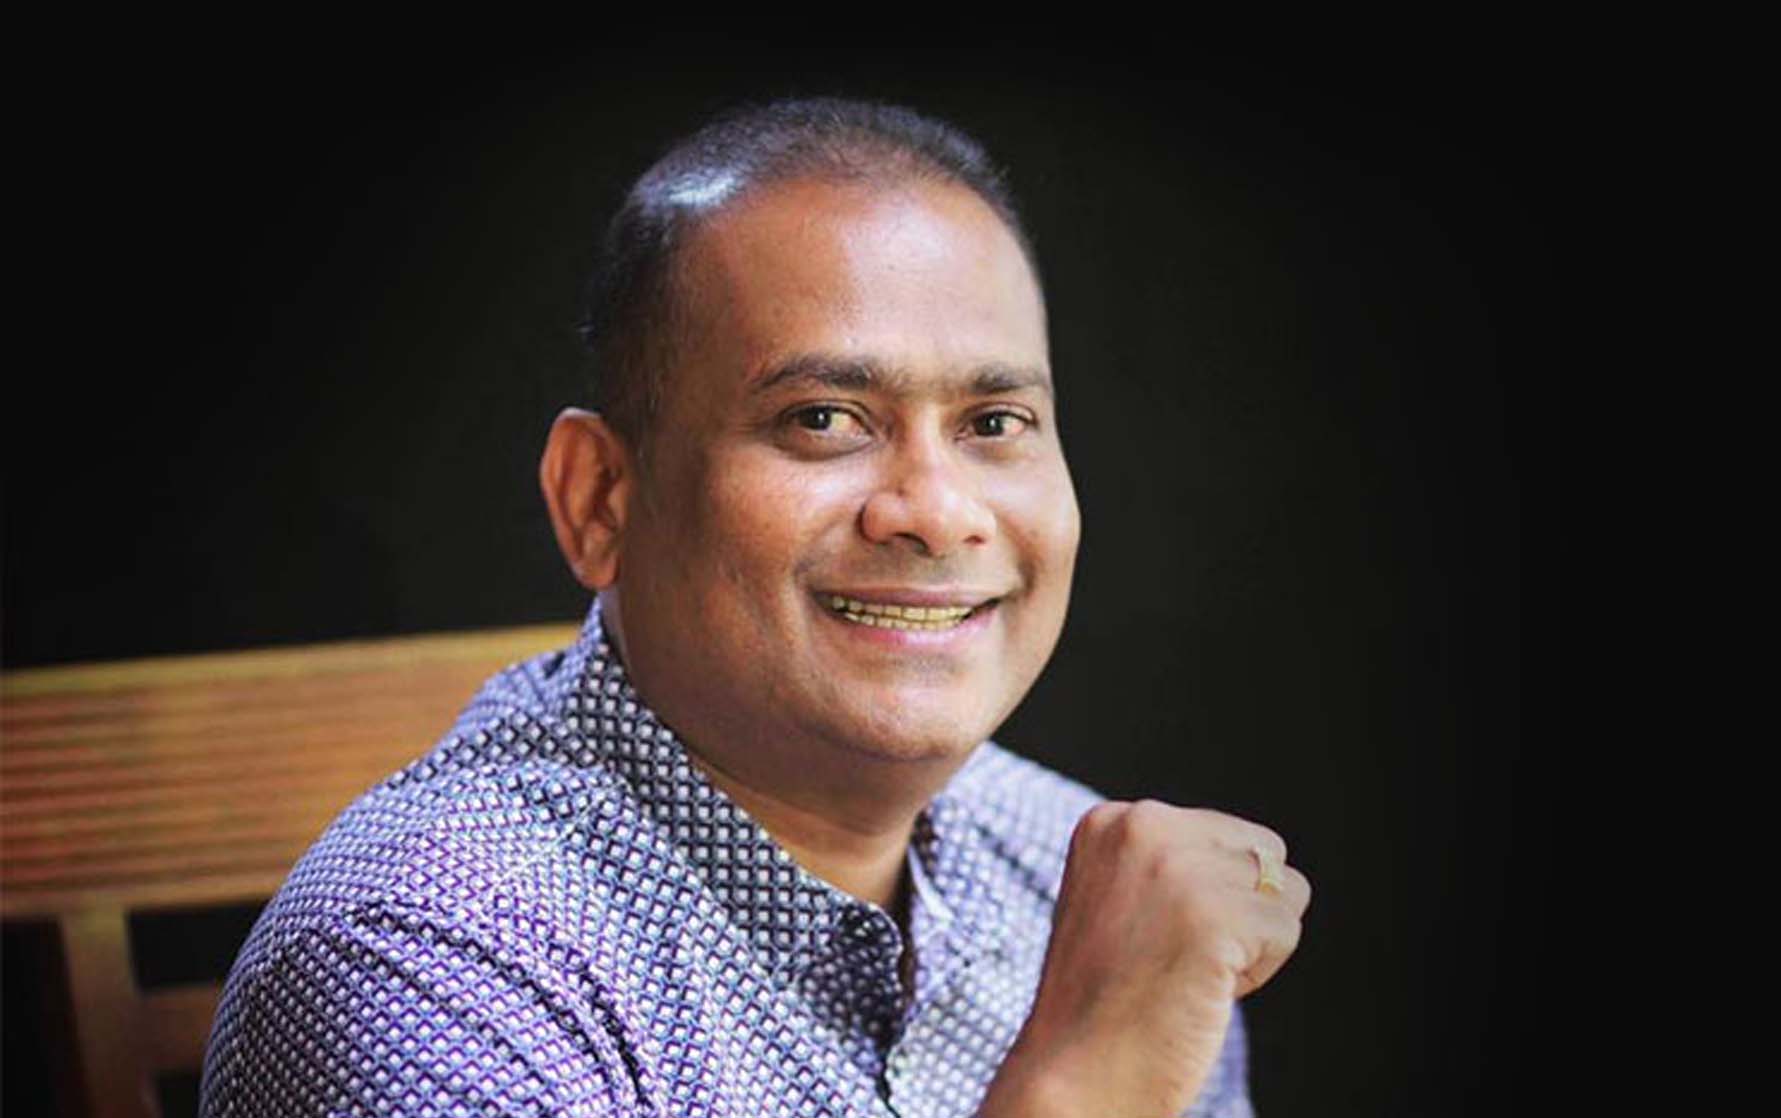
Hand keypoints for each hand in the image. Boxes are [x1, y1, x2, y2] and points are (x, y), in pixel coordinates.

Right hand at [980, 800, 1310, 1117]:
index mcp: (1114, 820)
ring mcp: (1178, 868)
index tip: (1151, 934)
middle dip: (1239, 911)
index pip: (1227, 834)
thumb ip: (1174, 860)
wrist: (1076, 1070)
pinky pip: (1287, 932)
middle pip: (1264, 853)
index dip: (1210, 896)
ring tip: (1188, 971)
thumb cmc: (1106, 1000)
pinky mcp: (1213, 915)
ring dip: (1252, 941)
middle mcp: (1143, 826)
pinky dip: (1258, 973)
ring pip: (1285, 891)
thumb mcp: (1121, 896)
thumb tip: (1268, 861)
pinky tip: (1202, 990)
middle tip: (1175, 956)